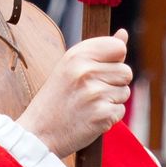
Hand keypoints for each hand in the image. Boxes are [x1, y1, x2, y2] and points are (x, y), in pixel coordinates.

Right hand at [17, 31, 131, 158]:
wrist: (39, 132)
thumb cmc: (56, 98)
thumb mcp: (70, 66)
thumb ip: (99, 50)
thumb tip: (123, 34)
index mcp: (77, 55)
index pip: (118, 47)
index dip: (114, 60)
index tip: (99, 70)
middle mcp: (86, 71)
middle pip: (126, 72)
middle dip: (114, 83)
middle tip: (91, 92)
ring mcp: (95, 94)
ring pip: (125, 92)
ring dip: (112, 100)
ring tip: (89, 104)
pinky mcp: (102, 115)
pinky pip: (120, 111)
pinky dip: (109, 116)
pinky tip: (91, 117)